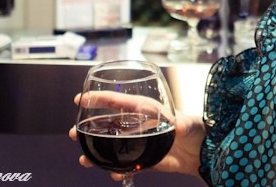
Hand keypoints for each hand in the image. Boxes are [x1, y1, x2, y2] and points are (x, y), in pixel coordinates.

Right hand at [69, 92, 205, 179]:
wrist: (203, 152)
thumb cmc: (197, 129)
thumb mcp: (190, 123)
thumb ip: (183, 124)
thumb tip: (179, 125)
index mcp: (147, 109)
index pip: (120, 101)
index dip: (100, 99)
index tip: (81, 99)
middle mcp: (138, 124)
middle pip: (108, 124)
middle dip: (89, 128)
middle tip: (72, 133)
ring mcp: (138, 142)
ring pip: (111, 145)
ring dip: (96, 152)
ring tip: (83, 159)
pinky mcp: (143, 158)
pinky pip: (124, 165)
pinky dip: (117, 171)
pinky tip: (114, 175)